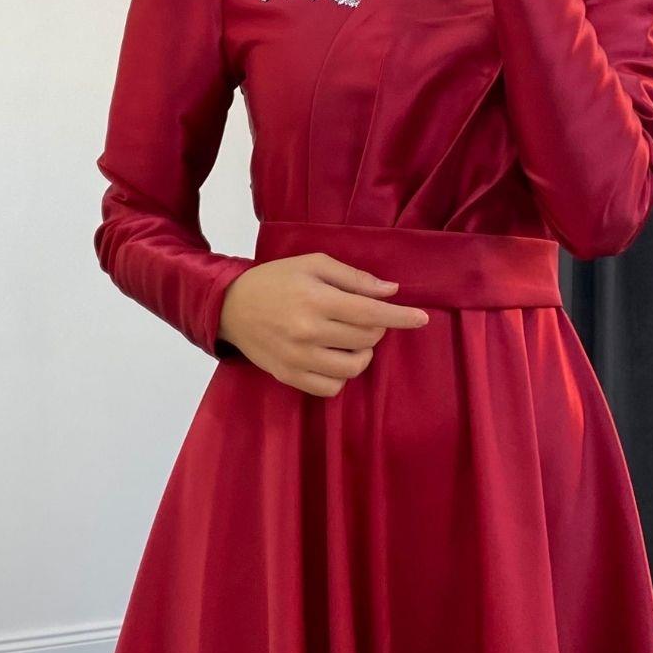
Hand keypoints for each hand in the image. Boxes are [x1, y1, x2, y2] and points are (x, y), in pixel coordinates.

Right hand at [217, 253, 428, 396]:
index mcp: (316, 300)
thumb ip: (353, 278)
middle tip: (364, 317)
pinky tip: (336, 357)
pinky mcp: (289, 376)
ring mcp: (298, 358)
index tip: (421, 319)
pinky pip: (331, 388)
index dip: (400, 317)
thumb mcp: (313, 264)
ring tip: (351, 339)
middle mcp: (308, 332)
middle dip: (376, 328)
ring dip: (362, 353)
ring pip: (353, 368)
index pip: (369, 313)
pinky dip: (342, 375)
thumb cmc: (276, 279)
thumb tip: (391, 291)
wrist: (230, 306)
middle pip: (366, 340)